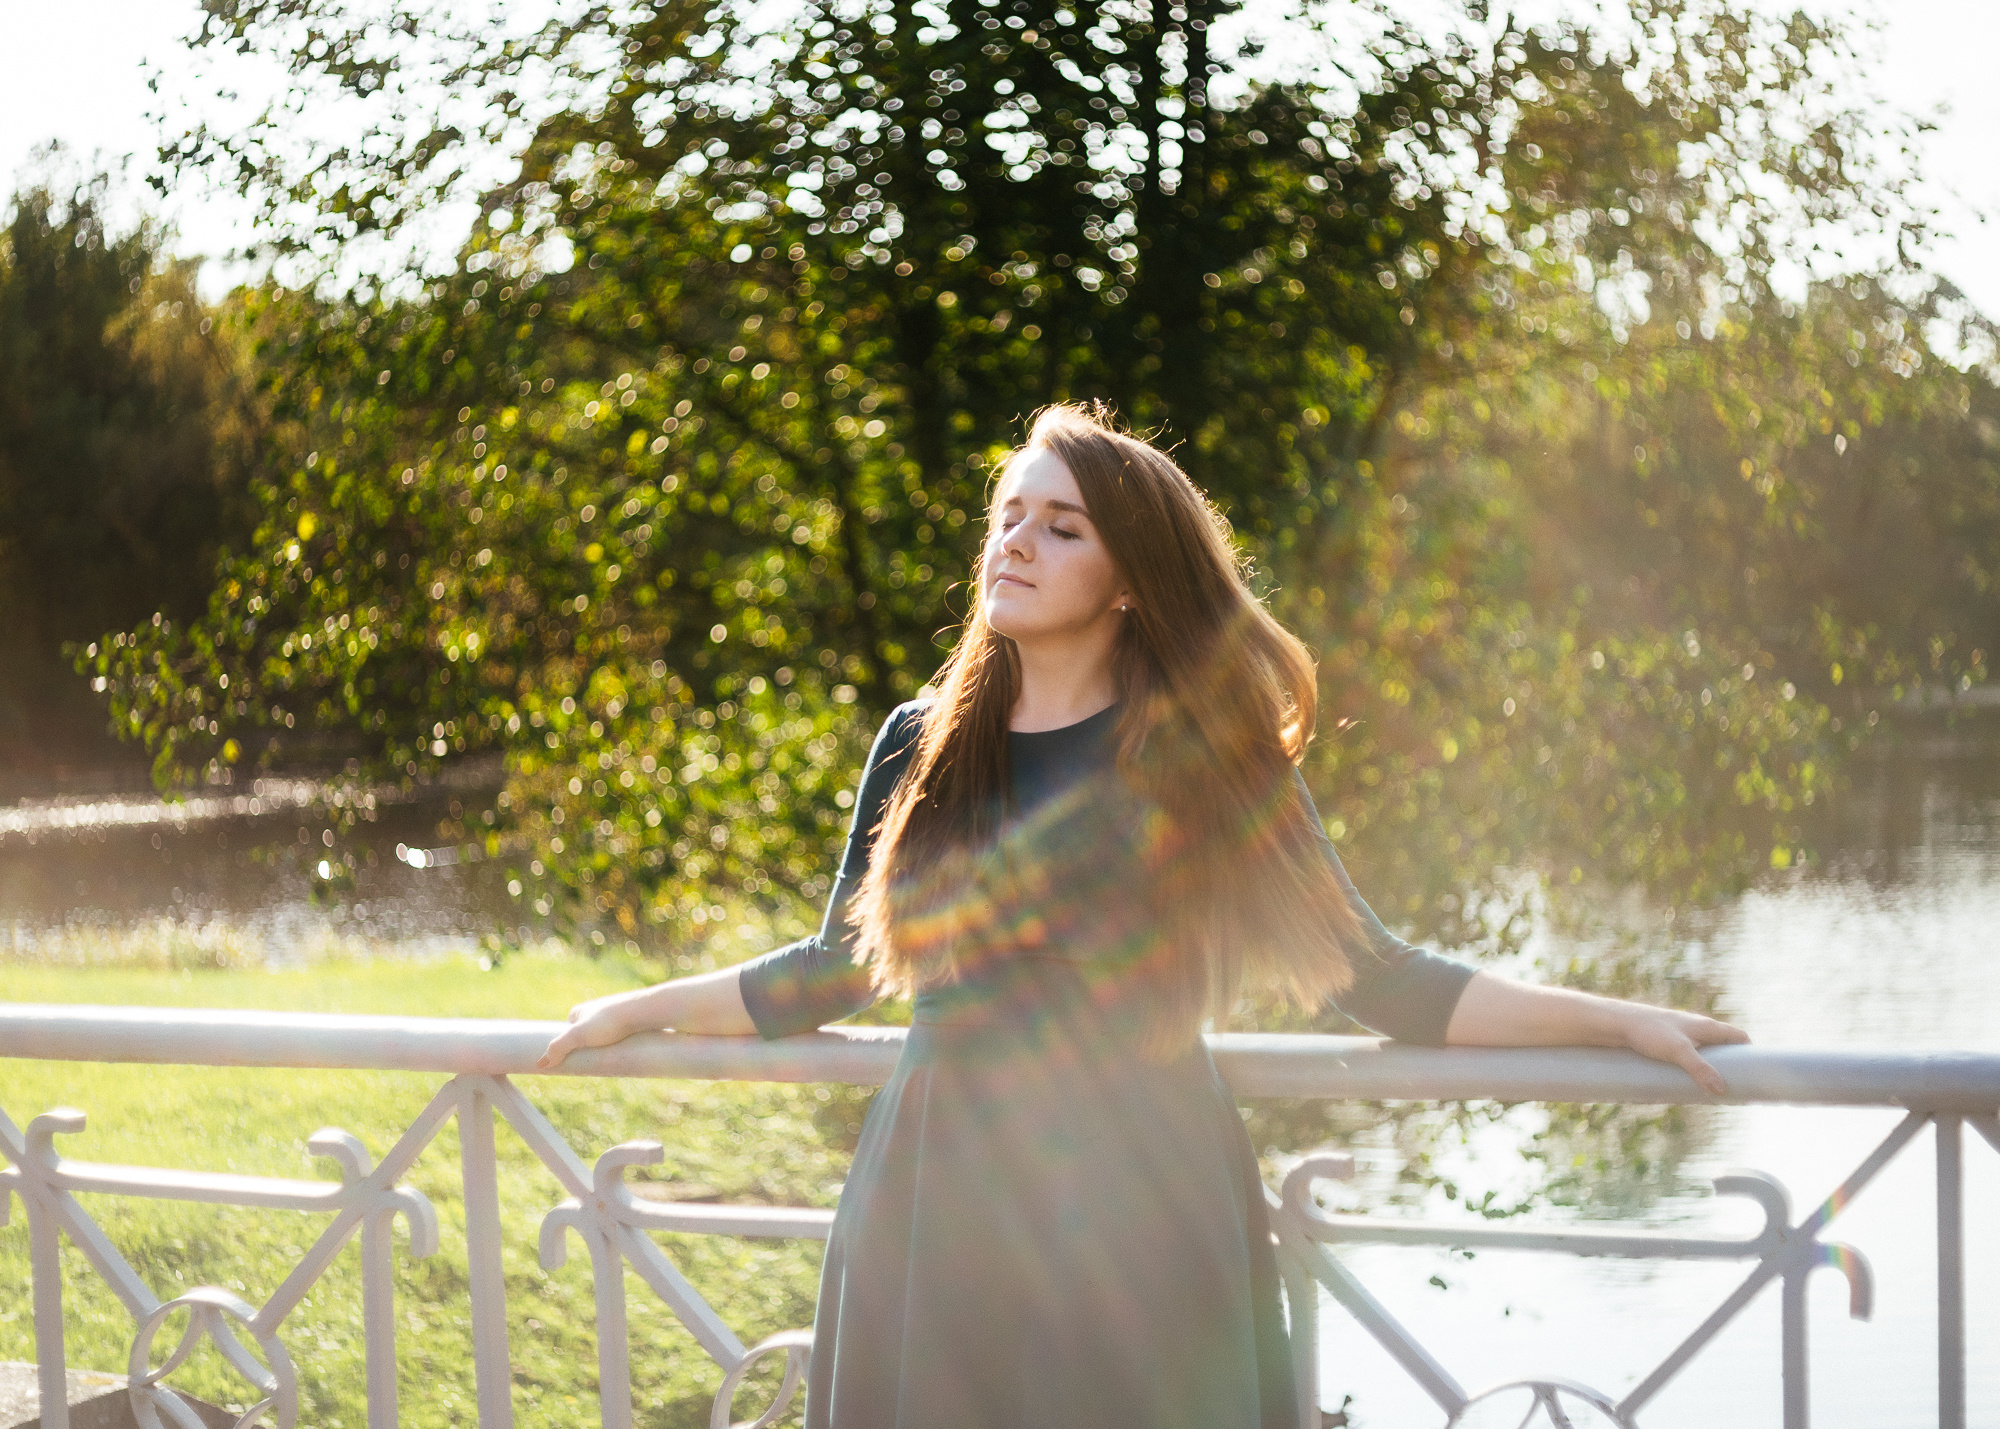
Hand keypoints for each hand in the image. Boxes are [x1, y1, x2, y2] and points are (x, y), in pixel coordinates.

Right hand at [536, 991, 642, 1070]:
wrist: (642, 1011)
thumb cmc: (609, 1021)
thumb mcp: (578, 1036)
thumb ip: (558, 1048)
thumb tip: (540, 1064)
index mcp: (579, 1011)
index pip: (567, 1033)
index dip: (567, 1047)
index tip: (569, 1063)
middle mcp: (594, 1010)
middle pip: (585, 1036)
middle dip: (585, 1049)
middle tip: (589, 1064)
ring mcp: (611, 1014)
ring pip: (602, 1037)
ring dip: (601, 1048)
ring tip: (605, 1061)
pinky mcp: (627, 1020)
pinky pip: (617, 1037)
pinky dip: (615, 1045)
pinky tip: (619, 1054)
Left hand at [1618, 1006, 1748, 1095]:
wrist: (1618, 1023)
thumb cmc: (1649, 1031)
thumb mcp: (1678, 1051)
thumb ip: (1700, 1069)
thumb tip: (1721, 1090)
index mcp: (1707, 1026)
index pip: (1739, 1036)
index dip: (1750, 1052)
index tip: (1755, 1073)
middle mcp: (1697, 1027)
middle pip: (1724, 1045)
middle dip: (1731, 1064)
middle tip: (1733, 1087)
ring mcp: (1683, 1034)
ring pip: (1706, 1051)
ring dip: (1711, 1067)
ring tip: (1711, 1089)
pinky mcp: (1668, 1041)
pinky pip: (1689, 1055)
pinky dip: (1694, 1067)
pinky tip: (1688, 1081)